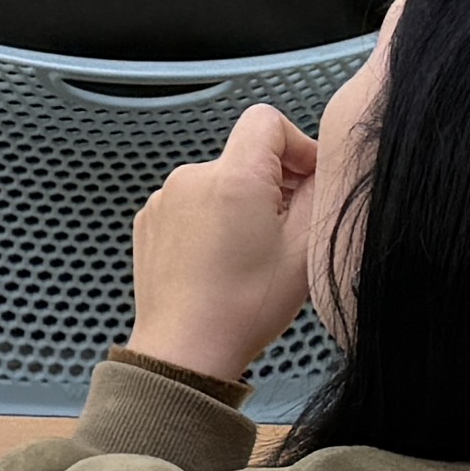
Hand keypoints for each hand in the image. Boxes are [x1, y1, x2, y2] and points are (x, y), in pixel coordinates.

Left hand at [129, 103, 322, 382]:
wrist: (185, 348)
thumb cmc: (243, 306)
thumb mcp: (305, 248)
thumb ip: (319, 194)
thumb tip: (320, 169)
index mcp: (232, 177)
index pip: (267, 122)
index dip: (297, 146)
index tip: (308, 180)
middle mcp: (190, 178)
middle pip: (244, 155)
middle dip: (273, 183)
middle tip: (287, 231)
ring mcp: (164, 199)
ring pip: (219, 182)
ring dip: (241, 204)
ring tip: (251, 254)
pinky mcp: (149, 221)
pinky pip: (192, 204)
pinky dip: (211, 221)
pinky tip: (220, 260)